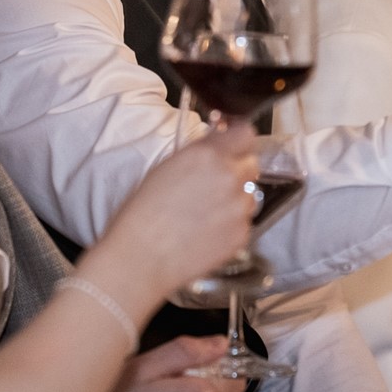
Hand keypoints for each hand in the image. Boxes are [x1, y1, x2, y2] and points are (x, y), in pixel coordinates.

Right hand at [106, 123, 258, 300]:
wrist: (141, 258)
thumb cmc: (142, 215)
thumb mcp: (166, 167)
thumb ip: (199, 153)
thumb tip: (216, 146)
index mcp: (208, 155)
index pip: (245, 134)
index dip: (238, 141)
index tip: (234, 146)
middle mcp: (229, 177)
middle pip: (251, 164)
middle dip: (237, 170)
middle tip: (216, 183)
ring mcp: (239, 207)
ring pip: (250, 194)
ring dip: (236, 199)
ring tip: (207, 213)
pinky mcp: (241, 235)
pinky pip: (244, 222)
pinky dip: (231, 225)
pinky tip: (207, 232)